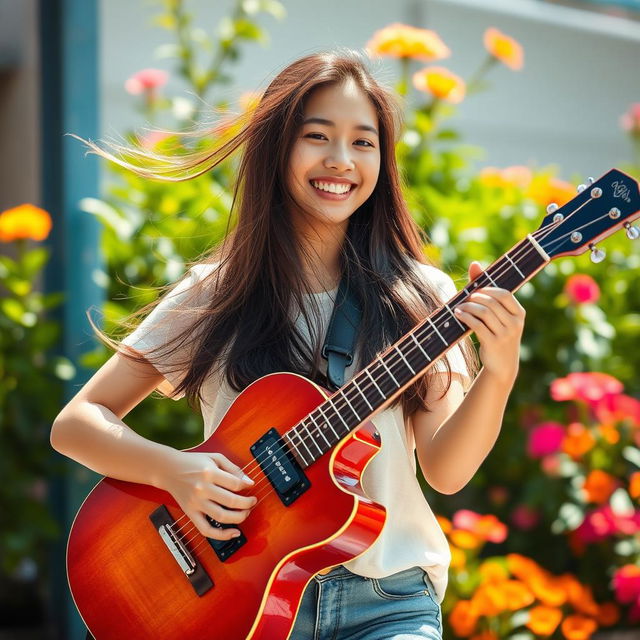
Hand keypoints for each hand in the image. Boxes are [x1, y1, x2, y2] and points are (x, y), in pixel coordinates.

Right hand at [160, 450, 256, 540]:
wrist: (168, 469)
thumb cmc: (193, 462)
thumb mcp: (214, 458)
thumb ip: (233, 468)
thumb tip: (248, 482)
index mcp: (209, 473)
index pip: (235, 484)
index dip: (247, 486)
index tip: (250, 486)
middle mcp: (202, 489)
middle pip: (231, 501)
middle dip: (247, 503)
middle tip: (252, 501)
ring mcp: (196, 503)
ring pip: (221, 517)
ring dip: (239, 518)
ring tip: (245, 513)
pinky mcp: (190, 513)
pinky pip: (206, 530)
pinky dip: (221, 535)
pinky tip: (233, 533)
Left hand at [454, 261, 525, 383]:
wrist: (502, 366)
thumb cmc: (497, 334)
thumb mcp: (498, 316)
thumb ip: (486, 290)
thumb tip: (474, 264)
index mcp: (519, 313)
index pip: (504, 294)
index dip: (487, 289)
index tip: (475, 291)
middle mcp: (515, 323)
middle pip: (491, 302)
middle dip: (474, 298)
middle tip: (464, 299)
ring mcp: (506, 334)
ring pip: (484, 313)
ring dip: (468, 307)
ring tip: (458, 307)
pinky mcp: (494, 343)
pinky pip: (477, 325)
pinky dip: (465, 317)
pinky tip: (457, 314)